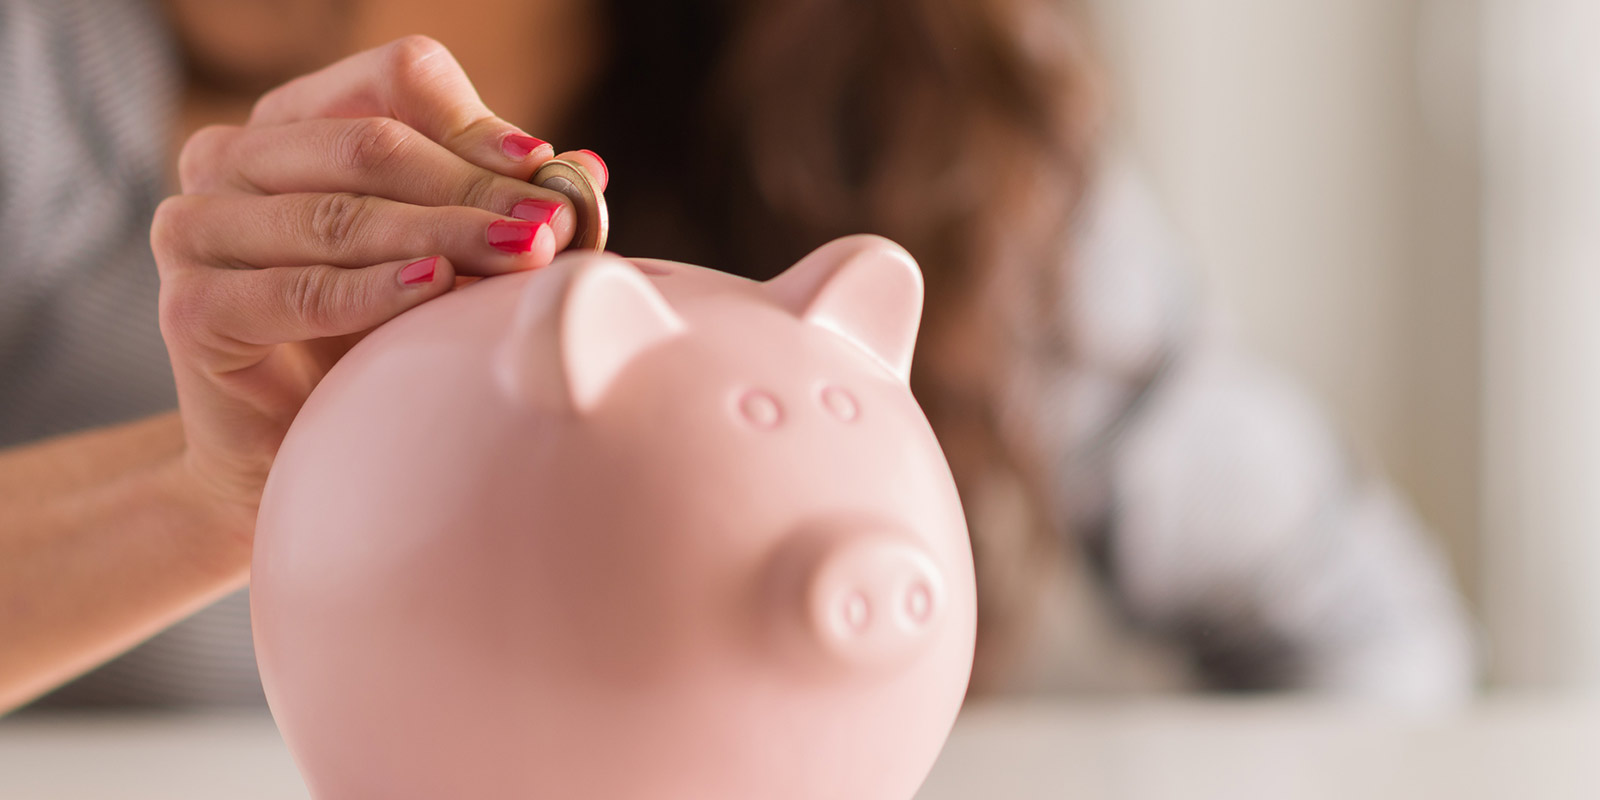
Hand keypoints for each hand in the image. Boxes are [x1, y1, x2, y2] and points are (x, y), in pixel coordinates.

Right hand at [153, 36, 607, 538]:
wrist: (287, 450)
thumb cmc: (369, 342)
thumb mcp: (441, 261)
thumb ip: (497, 208)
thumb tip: (587, 169)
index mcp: (293, 122)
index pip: (391, 82)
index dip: (474, 123)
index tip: (544, 174)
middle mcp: (231, 158)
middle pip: (372, 143)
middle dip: (475, 187)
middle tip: (553, 227)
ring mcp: (196, 227)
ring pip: (340, 214)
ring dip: (442, 235)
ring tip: (522, 256)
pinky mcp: (190, 307)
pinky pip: (299, 291)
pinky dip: (373, 291)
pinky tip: (433, 289)